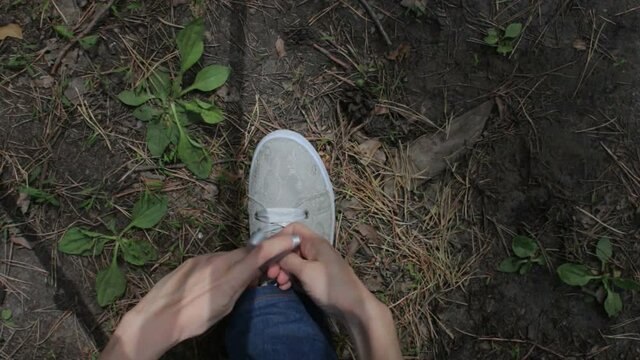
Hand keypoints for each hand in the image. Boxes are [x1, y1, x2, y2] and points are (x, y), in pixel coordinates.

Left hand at [101, 235, 296, 359]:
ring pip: (230, 256)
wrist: (157, 317)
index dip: (278, 243)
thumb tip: (252, 275)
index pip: (260, 252)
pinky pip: (215, 259)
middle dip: (257, 258)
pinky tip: (214, 282)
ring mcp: (204, 258)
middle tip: (260, 273)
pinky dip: (222, 266)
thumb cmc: (194, 319)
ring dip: (238, 264)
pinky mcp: (192, 261)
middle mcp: (219, 260)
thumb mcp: (225, 308)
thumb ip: (240, 287)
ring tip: (233, 283)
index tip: (290, 237)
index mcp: (231, 274)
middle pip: (246, 252)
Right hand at [270, 223, 401, 359]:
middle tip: (271, 274)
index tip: (267, 254)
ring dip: (283, 270)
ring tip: (279, 283)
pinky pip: (298, 271)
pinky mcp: (316, 275)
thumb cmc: (330, 285)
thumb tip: (276, 254)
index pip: (292, 229)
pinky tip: (285, 287)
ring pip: (293, 260)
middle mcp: (314, 249)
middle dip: (278, 259)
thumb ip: (289, 260)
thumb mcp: (306, 272)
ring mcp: (316, 262)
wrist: (353, 307)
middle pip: (290, 246)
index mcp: (314, 242)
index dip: (278, 238)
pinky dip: (290, 277)